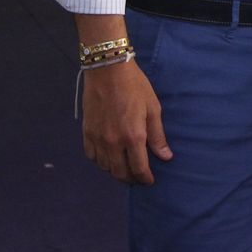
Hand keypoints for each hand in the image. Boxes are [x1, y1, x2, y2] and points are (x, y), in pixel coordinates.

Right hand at [81, 60, 171, 183]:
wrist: (107, 70)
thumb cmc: (135, 86)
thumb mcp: (153, 108)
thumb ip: (157, 135)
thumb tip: (165, 157)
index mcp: (133, 137)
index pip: (139, 168)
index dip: (145, 178)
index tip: (149, 181)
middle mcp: (113, 142)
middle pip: (120, 172)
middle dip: (130, 178)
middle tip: (137, 177)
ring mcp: (98, 139)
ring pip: (105, 167)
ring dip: (115, 171)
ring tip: (124, 168)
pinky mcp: (86, 132)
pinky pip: (91, 156)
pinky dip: (100, 161)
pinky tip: (107, 157)